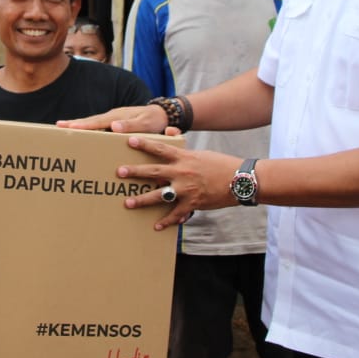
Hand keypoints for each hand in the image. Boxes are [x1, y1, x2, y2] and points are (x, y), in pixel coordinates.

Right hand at [57, 104, 172, 133]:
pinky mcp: (115, 124)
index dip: (82, 125)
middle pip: (90, 121)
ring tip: (64, 130)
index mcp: (117, 116)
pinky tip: (83, 135)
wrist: (161, 114)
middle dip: (73, 123)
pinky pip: (99, 127)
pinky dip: (89, 129)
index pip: (96, 121)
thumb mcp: (145, 123)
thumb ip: (131, 126)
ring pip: (93, 123)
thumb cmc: (154, 119)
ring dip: (79, 126)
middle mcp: (112, 117)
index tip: (69, 127)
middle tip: (57, 126)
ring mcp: (112, 120)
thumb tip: (114, 127)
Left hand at [117, 136, 244, 229]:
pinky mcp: (193, 204)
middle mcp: (182, 173)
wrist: (239, 180)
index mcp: (184, 158)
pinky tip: (156, 226)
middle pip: (154, 172)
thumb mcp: (200, 153)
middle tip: (120, 172)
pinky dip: (166, 222)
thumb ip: (182, 146)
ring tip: (128, 203)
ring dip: (142, 200)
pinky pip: (176, 214)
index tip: (129, 141)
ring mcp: (186, 190)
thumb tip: (171, 131)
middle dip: (135, 172)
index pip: (161, 149)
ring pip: (159, 196)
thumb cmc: (219, 164)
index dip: (145, 144)